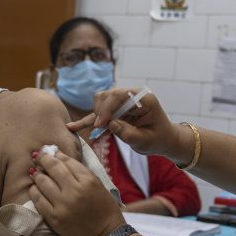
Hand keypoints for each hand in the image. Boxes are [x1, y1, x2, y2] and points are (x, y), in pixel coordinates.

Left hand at [28, 151, 125, 235]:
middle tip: (37, 156)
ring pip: (42, 182)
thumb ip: (81, 172)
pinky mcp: (54, 218)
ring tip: (34, 171)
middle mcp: (74, 191)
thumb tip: (60, 158)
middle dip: (43, 159)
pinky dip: (34, 191)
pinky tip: (34, 188)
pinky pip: (38, 200)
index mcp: (88, 181)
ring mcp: (62, 205)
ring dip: (37, 174)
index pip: (67, 161)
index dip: (55, 154)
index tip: (49, 152)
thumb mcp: (99, 185)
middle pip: (53, 168)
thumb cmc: (105, 209)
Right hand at [66, 87, 192, 161]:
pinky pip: (98, 113)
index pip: (120, 95)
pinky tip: (72, 127)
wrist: (163, 139)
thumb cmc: (158, 139)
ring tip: (97, 131)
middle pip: (107, 95)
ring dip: (96, 115)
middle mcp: (132, 96)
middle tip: (100, 129)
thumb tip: (111, 125)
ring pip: (100, 100)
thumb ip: (129, 133)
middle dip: (101, 111)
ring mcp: (123, 102)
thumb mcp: (146, 141)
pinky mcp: (115, 111)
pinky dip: (88, 121)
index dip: (108, 109)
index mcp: (143, 98)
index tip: (101, 125)